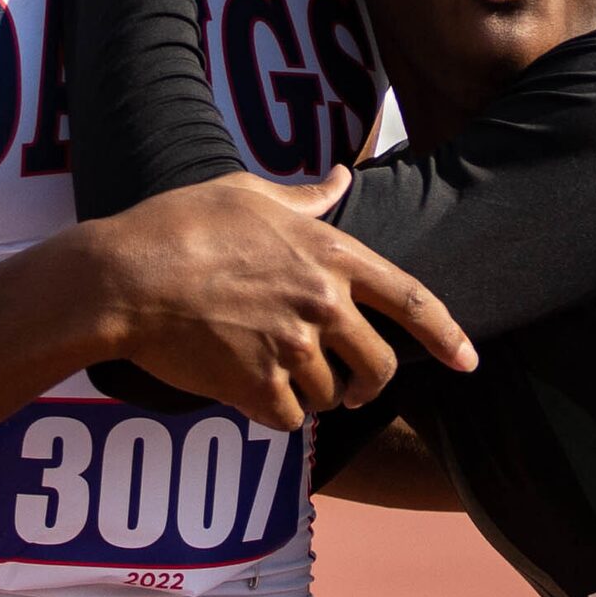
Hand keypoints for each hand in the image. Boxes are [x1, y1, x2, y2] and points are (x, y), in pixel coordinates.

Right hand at [80, 171, 474, 432]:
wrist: (127, 277)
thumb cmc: (181, 224)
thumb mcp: (248, 192)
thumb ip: (305, 197)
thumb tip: (339, 176)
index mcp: (330, 254)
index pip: (410, 299)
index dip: (448, 334)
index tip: (469, 361)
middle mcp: (322, 304)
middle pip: (381, 365)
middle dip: (370, 384)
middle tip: (351, 389)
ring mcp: (293, 348)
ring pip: (330, 396)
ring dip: (312, 394)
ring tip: (276, 373)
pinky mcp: (259, 387)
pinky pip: (289, 420)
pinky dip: (274, 413)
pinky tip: (249, 389)